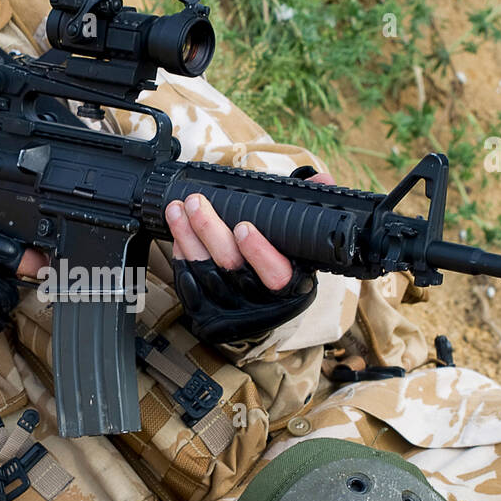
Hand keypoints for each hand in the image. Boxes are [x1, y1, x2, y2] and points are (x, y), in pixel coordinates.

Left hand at [165, 174, 332, 343]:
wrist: (262, 320)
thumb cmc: (282, 272)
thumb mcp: (301, 247)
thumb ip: (308, 212)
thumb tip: (322, 180)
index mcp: (290, 286)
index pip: (275, 273)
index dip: (258, 251)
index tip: (243, 227)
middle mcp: (258, 300)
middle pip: (230, 265)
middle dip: (210, 230)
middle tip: (196, 202)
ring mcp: (229, 308)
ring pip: (204, 270)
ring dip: (187, 236)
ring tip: (177, 208)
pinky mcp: (205, 310)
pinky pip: (188, 281)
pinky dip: (181, 253)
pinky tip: (177, 232)